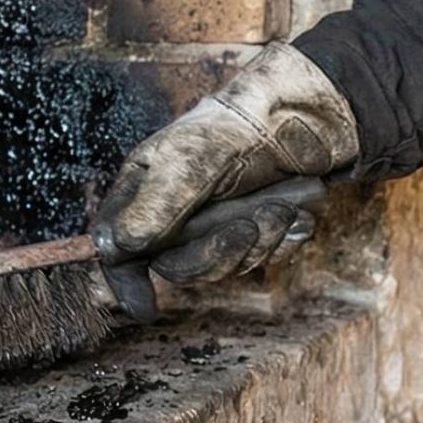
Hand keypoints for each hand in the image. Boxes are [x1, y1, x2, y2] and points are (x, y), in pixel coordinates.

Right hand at [95, 46, 358, 282]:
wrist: (306, 114)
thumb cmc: (240, 125)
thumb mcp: (192, 159)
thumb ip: (157, 204)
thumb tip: (117, 249)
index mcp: (146, 190)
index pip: (119, 247)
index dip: (125, 281)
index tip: (144, 308)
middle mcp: (176, 213)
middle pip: (179, 267)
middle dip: (217, 253)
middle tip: (250, 225)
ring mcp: (216, 224)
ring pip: (226, 266)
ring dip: (259, 241)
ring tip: (281, 206)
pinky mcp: (255, 230)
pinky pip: (262, 258)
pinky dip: (283, 238)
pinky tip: (297, 212)